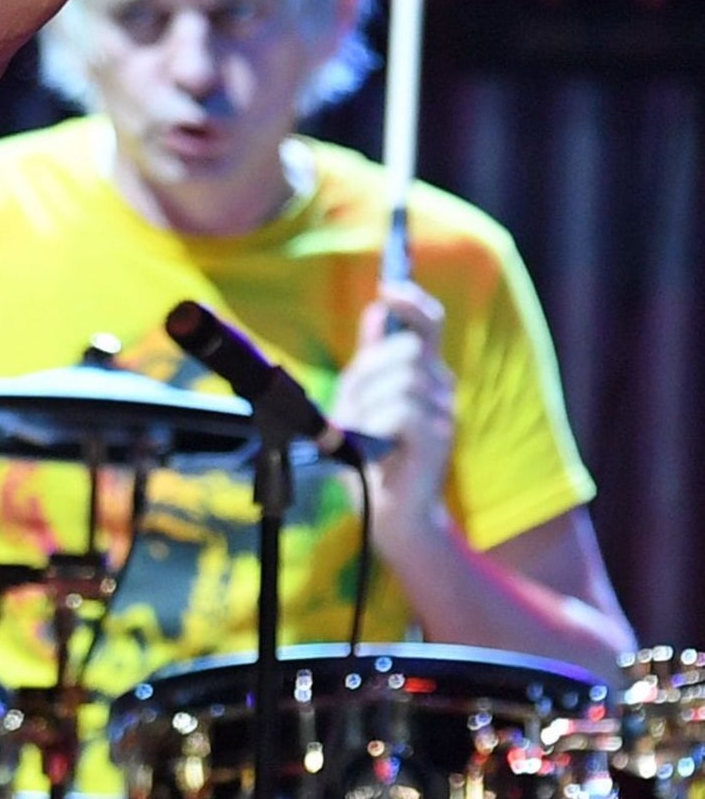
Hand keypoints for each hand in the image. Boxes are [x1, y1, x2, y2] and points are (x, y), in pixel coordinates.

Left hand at [328, 283, 454, 543]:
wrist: (388, 511)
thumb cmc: (372, 454)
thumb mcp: (363, 399)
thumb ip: (372, 359)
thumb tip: (374, 311)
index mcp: (424, 373)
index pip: (429, 324)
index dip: (412, 302)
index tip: (388, 288)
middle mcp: (440, 387)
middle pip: (405, 349)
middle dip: (368, 372)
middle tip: (354, 406)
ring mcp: (444, 413)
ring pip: (399, 380)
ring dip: (367, 405)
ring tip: (363, 432)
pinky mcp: (439, 438)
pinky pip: (402, 411)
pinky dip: (377, 425)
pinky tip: (376, 444)